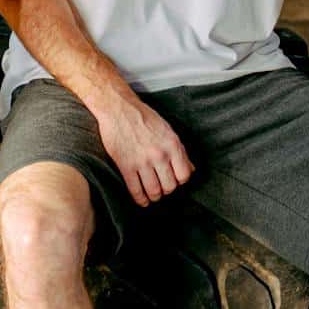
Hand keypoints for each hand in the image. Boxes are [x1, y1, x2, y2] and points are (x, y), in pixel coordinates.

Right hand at [95, 93, 193, 207]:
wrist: (118, 109)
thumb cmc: (143, 118)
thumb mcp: (168, 130)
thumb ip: (179, 151)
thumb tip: (190, 169)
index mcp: (172, 145)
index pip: (184, 175)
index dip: (179, 180)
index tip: (174, 180)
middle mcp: (159, 154)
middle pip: (170, 186)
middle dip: (167, 190)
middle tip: (162, 187)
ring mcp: (142, 161)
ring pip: (154, 191)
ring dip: (154, 196)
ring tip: (152, 195)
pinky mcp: (126, 165)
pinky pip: (136, 190)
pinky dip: (140, 199)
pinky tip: (141, 200)